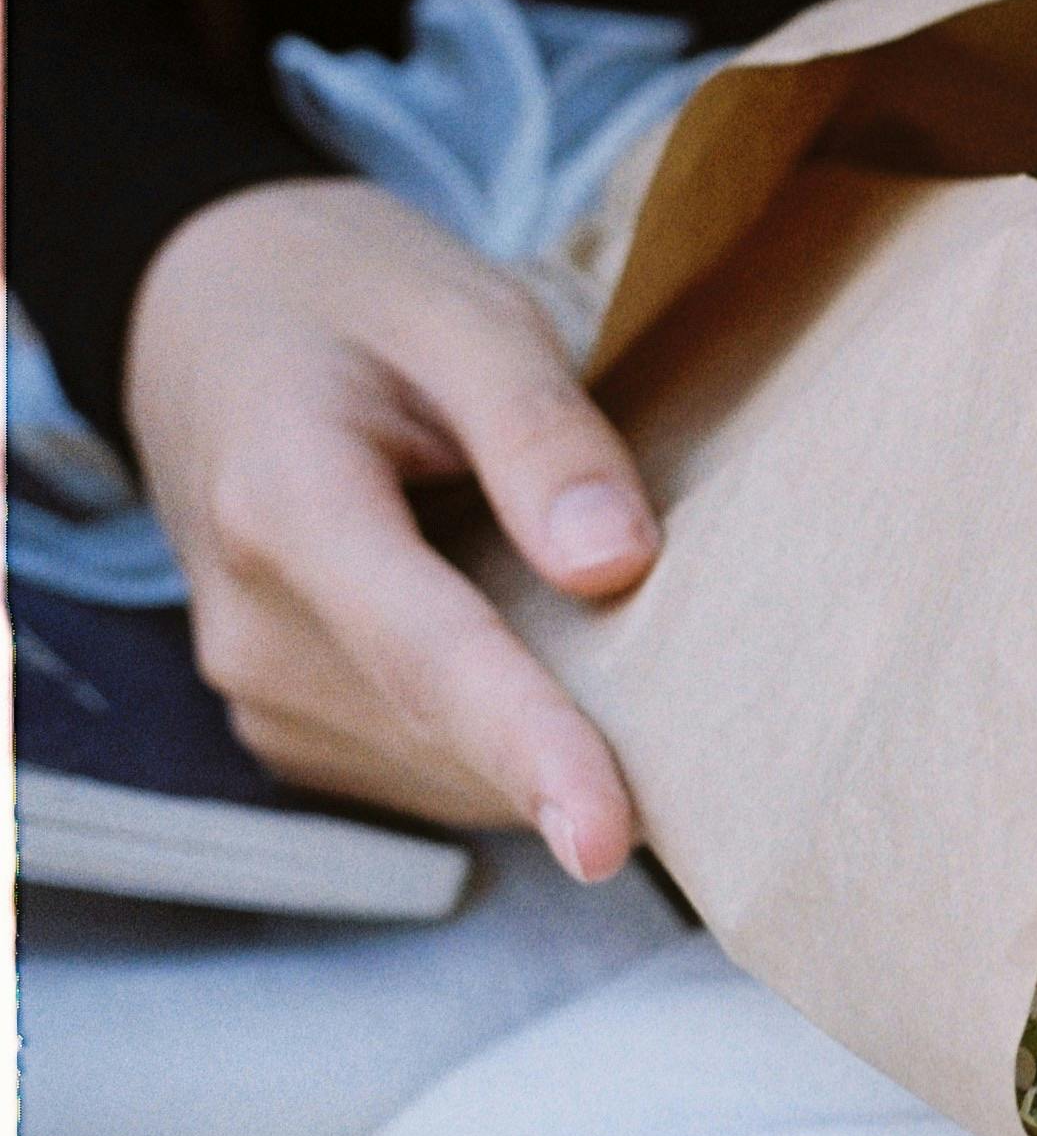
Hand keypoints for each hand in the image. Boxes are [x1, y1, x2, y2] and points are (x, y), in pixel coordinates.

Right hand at [126, 178, 654, 880]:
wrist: (212, 313)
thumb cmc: (354, 298)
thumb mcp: (463, 313)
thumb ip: (541, 432)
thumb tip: (615, 566)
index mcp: (285, 505)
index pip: (425, 653)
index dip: (528, 747)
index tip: (607, 837)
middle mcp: (253, 623)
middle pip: (446, 726)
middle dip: (586, 741)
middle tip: (726, 703)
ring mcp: (260, 685)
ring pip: (445, 766)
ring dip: (553, 738)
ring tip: (634, 648)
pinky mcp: (292, 719)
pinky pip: (429, 765)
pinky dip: (512, 737)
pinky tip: (562, 662)